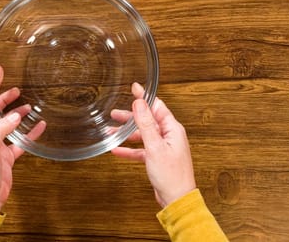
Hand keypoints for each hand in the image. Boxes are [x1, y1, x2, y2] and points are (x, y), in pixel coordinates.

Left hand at [0, 65, 44, 212]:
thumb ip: (1, 129)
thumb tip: (15, 114)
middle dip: (5, 97)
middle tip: (16, 88)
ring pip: (9, 124)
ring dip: (18, 114)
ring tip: (29, 106)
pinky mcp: (8, 156)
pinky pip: (21, 141)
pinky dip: (30, 133)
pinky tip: (39, 128)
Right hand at [111, 83, 196, 207]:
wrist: (177, 199)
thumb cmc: (171, 175)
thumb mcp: (155, 146)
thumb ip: (146, 124)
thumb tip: (140, 104)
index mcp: (172, 129)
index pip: (157, 107)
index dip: (144, 97)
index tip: (134, 88)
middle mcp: (169, 136)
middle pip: (147, 120)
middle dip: (130, 117)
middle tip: (115, 113)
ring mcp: (163, 147)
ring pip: (142, 135)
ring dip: (127, 133)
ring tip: (111, 130)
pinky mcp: (157, 159)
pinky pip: (140, 150)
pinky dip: (129, 149)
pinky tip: (117, 149)